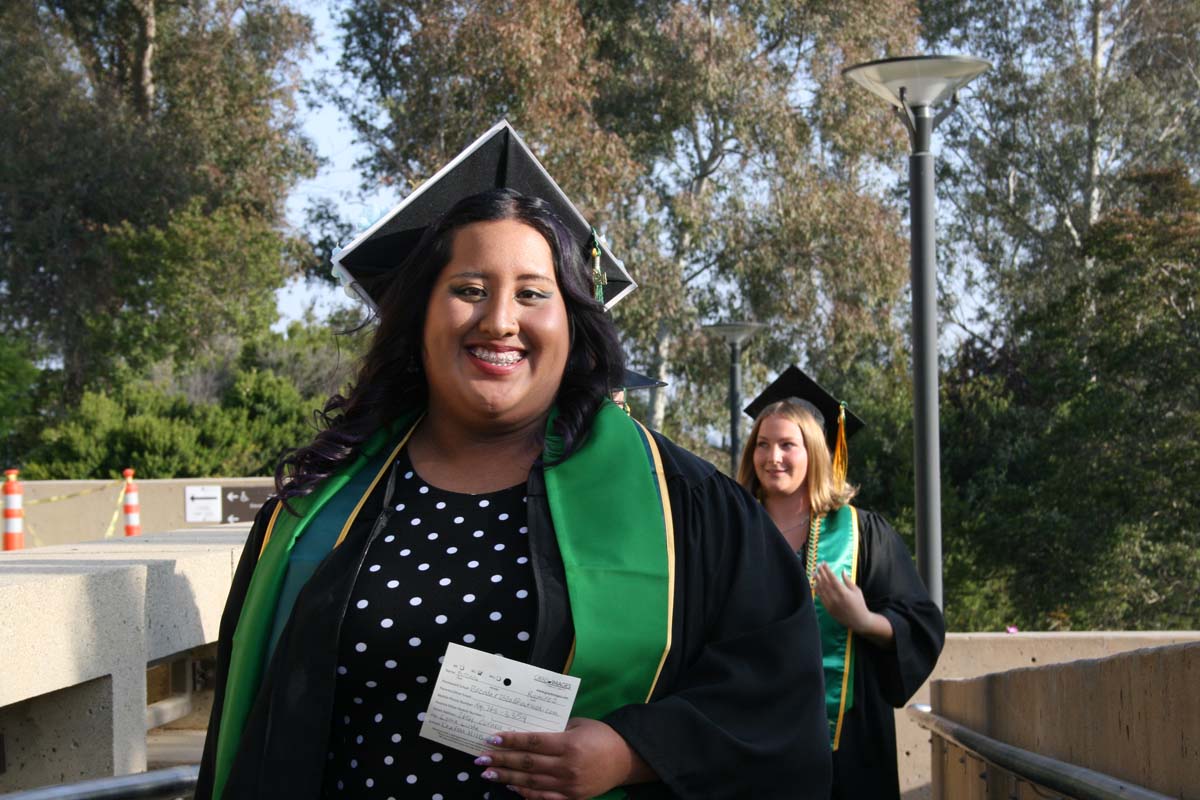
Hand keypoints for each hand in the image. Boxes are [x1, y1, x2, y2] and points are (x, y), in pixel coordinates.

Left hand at [477, 717, 652, 799]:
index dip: (510, 741)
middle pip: (527, 764)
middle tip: (481, 758)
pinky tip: (512, 786)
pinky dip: (525, 793)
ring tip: (489, 773)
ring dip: (507, 777)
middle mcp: (566, 766)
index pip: (532, 742)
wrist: (626, 758)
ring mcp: (568, 785)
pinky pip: (543, 797)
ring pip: (531, 782)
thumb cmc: (601, 736)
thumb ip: (554, 729)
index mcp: (568, 744)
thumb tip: (527, 733)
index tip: (492, 738)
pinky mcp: (571, 797)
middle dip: (501, 760)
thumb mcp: (578, 724)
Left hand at [813, 562, 870, 629]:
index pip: (832, 578)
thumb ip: (848, 581)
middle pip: (825, 583)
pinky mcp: (828, 609)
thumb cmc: (859, 604)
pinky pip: (821, 598)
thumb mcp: (856, 591)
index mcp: (844, 592)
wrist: (858, 621)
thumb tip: (842, 571)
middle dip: (821, 573)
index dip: (827, 570)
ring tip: (814, 573)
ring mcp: (831, 604)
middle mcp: (836, 598)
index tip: (824, 563)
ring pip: (821, 590)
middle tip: (818, 566)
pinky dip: (818, 590)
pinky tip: (815, 584)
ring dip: (817, 580)